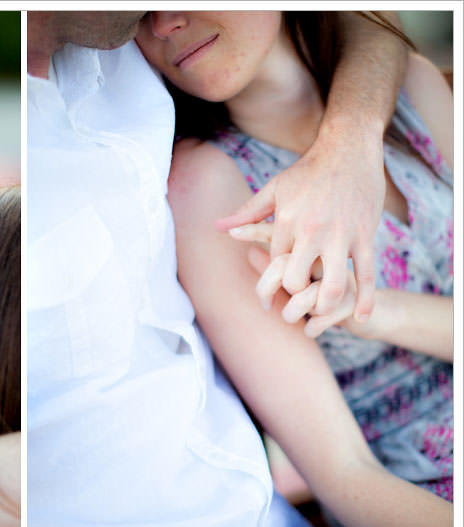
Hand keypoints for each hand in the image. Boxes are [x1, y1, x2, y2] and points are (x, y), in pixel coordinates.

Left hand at [216, 125, 383, 321]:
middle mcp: (311, 231)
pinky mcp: (365, 235)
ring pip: (332, 284)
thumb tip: (218, 228)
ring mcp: (341, 235)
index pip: (273, 264)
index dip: (271, 282)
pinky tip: (362, 318)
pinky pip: (367, 274)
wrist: (349, 149)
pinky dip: (366, 299)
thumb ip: (247, 213)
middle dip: (292, 297)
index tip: (271, 294)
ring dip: (324, 305)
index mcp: (286, 221)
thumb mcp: (274, 189)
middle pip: (296, 280)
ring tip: (320, 311)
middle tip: (291, 307)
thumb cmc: (307, 171)